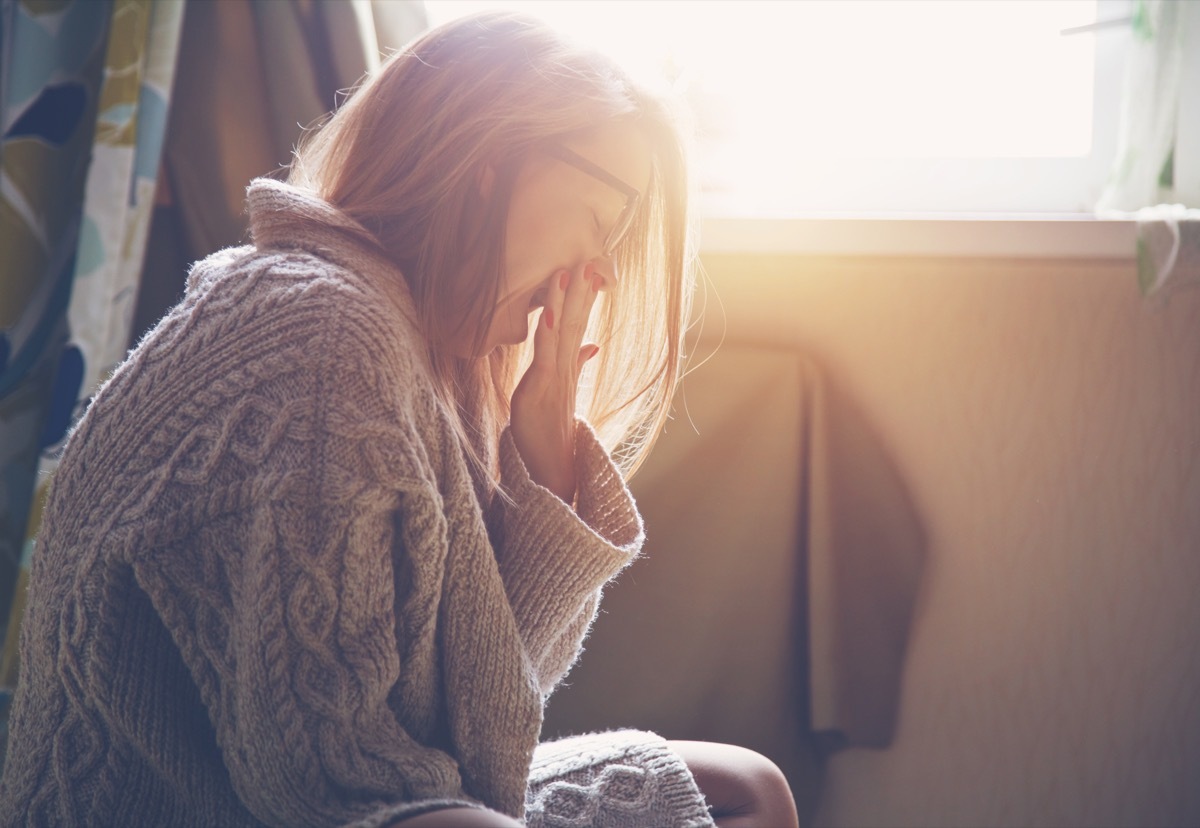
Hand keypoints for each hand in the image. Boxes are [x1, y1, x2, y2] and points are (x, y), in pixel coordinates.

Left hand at [510, 261, 605, 502]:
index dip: (585, 295)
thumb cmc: (552, 435)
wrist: (554, 472)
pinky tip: (551, 313)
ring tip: (572, 270)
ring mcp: (554, 379)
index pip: (579, 323)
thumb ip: (576, 366)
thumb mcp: (562, 393)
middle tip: (591, 256)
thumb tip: (591, 345)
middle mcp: (565, 369)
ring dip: (568, 301)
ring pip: (564, 333)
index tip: (591, 265)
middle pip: (577, 322)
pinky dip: (549, 334)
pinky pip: (546, 357)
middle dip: (582, 290)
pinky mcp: (539, 391)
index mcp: (568, 367)